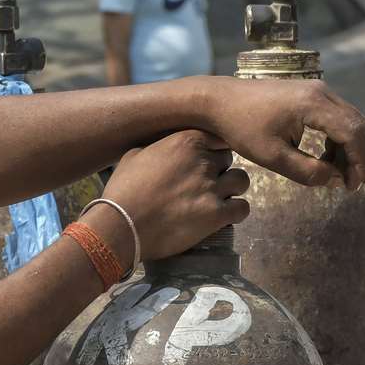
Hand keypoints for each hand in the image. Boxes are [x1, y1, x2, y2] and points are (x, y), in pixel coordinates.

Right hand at [97, 130, 249, 260]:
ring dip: (232, 188)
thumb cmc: (122, 191)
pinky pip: (243, 208)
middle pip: (228, 158)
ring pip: (241, 180)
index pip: (216, 138)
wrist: (121, 226)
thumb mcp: (133, 156)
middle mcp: (203, 161)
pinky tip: (224, 215)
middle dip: (219, 169)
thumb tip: (164, 148)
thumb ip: (157, 146)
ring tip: (217, 198)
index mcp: (185, 141)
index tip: (205, 161)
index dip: (211, 150)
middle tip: (205, 183)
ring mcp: (212, 188)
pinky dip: (236, 211)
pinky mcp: (216, 214)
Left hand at [195, 76, 364, 190]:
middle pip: (358, 125)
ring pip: (349, 120)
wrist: (218, 100)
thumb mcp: (272, 156)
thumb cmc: (240, 127)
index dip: (361, 162)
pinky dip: (336, 138)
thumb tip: (335, 179)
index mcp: (313, 104)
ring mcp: (316, 89)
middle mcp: (321, 91)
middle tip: (351, 184)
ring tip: (337, 175)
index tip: (356, 185)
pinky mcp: (310, 93)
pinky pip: (335, 117)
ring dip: (348, 148)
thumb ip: (306, 171)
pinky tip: (324, 159)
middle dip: (359, 156)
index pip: (353, 133)